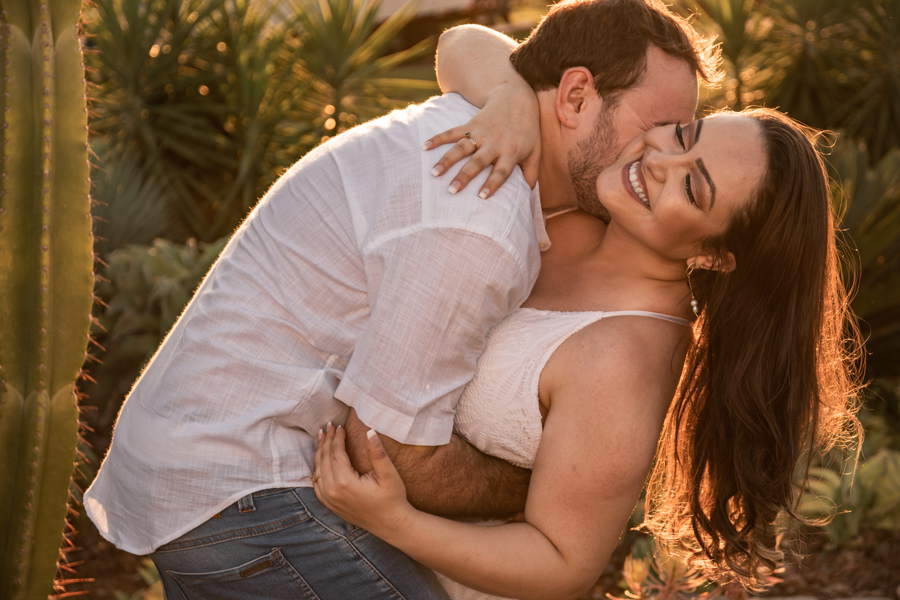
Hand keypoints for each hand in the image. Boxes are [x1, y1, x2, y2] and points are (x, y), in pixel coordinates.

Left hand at [314, 423, 413, 533]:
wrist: (391, 524)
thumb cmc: (392, 499)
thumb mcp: (389, 474)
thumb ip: (377, 453)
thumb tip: (369, 431)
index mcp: (345, 483)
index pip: (336, 453)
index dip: (337, 438)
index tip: (340, 426)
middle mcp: (332, 492)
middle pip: (324, 460)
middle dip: (327, 441)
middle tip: (329, 426)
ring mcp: (329, 500)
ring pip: (318, 471)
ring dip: (320, 453)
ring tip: (323, 438)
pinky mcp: (330, 505)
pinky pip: (317, 484)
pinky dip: (318, 469)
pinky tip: (321, 460)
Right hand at [424, 79, 540, 198]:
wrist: (516, 98)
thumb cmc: (526, 131)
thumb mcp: (535, 151)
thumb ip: (531, 173)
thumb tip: (528, 196)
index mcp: (511, 152)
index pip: (501, 171)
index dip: (492, 183)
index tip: (481, 196)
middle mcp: (494, 143)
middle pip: (477, 162)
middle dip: (464, 176)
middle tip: (451, 191)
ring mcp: (480, 133)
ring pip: (461, 148)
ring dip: (447, 160)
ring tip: (434, 173)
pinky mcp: (470, 125)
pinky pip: (452, 132)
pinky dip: (438, 138)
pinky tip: (425, 146)